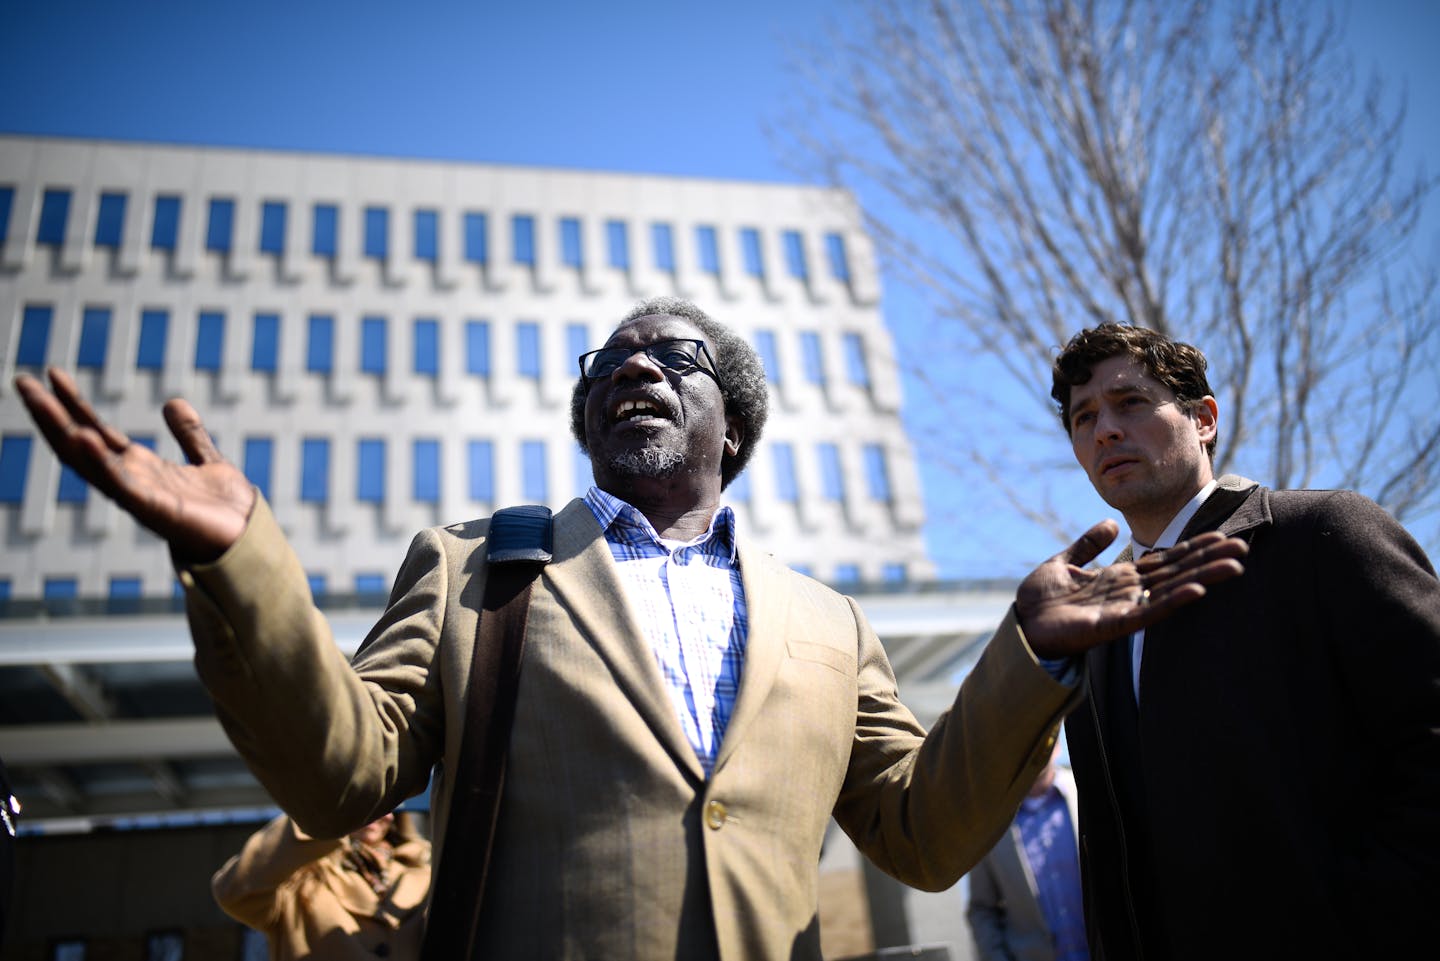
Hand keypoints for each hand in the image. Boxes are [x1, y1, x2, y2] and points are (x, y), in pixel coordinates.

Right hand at [14, 367, 255, 562]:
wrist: (251, 538)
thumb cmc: (226, 509)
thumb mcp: (207, 460)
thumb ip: (189, 434)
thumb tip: (173, 402)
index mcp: (140, 468)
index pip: (96, 430)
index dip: (74, 403)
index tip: (53, 373)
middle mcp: (131, 480)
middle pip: (80, 443)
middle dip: (51, 414)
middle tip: (22, 381)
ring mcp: (138, 495)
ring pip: (89, 461)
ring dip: (62, 431)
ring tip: (39, 402)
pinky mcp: (155, 510)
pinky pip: (121, 484)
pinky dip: (101, 462)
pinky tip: (84, 438)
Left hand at [1016, 520, 1247, 659]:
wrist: (1020, 624)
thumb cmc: (1039, 599)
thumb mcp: (1063, 563)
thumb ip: (1087, 545)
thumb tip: (1109, 523)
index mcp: (1119, 578)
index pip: (1163, 560)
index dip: (1190, 548)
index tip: (1220, 535)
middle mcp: (1129, 593)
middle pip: (1176, 573)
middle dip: (1208, 560)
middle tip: (1242, 547)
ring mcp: (1124, 609)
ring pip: (1171, 591)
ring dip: (1202, 578)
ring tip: (1234, 566)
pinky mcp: (1114, 625)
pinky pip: (1149, 613)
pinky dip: (1173, 601)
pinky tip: (1197, 592)